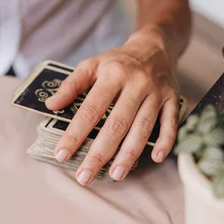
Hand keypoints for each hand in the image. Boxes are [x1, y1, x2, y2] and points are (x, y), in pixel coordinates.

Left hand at [45, 26, 179, 185]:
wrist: (155, 47)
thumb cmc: (118, 61)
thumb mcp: (91, 64)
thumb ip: (71, 85)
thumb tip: (51, 105)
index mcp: (113, 75)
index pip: (90, 110)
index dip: (75, 134)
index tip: (62, 154)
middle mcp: (136, 84)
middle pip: (116, 124)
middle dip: (99, 153)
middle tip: (85, 176)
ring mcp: (156, 93)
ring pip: (143, 128)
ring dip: (129, 154)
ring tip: (115, 175)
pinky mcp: (173, 100)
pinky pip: (170, 123)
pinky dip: (165, 141)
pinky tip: (155, 158)